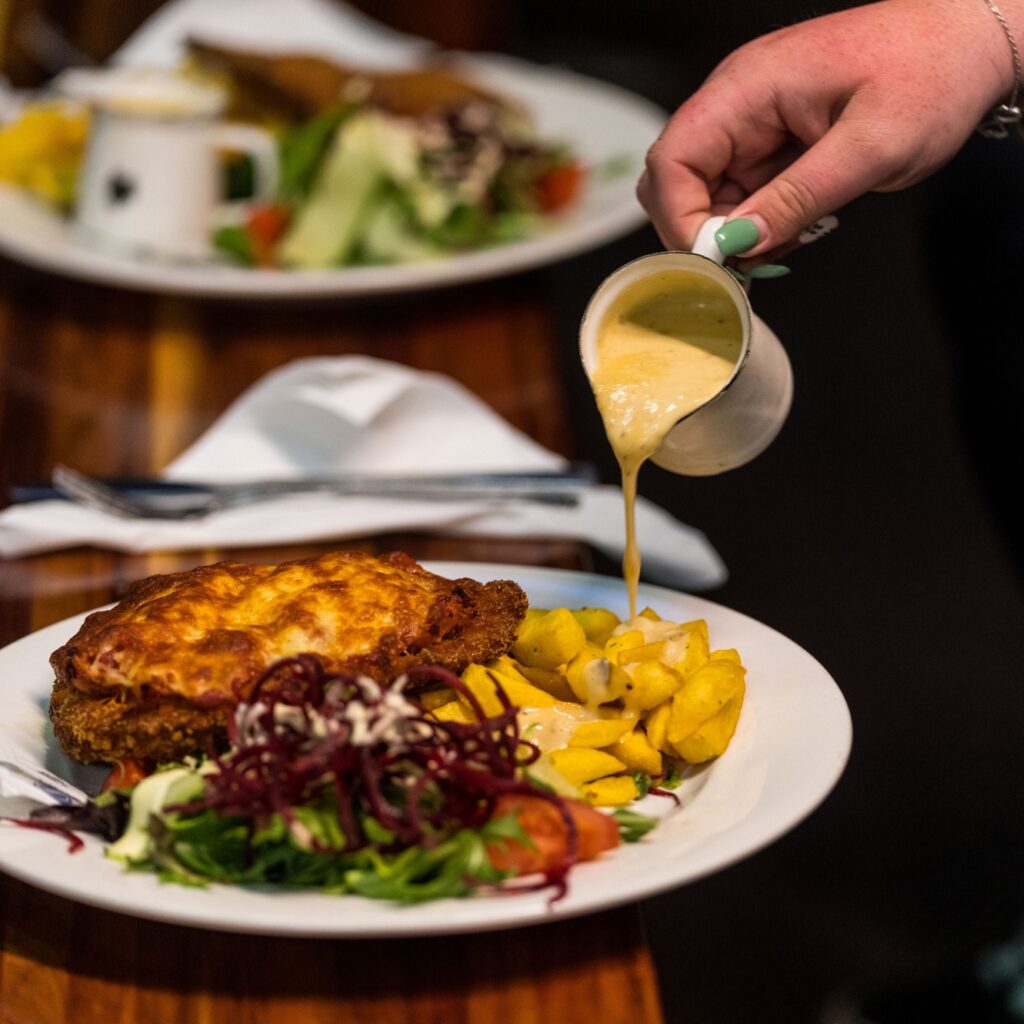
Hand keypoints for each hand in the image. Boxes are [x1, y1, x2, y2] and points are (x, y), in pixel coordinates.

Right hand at [638, 0, 1020, 261]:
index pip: (673, 161)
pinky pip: (740, 192)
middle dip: (705, 232)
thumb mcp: (872, 148)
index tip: (717, 260)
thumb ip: (798, 198)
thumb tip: (740, 243)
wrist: (970, 44)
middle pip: (678, 181)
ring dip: (736, 232)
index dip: (681, 219)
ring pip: (707, 194)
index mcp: (748, 87)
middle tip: (752, 261)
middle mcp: (738, 101)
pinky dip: (758, 222)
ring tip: (788, 242)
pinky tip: (794, 228)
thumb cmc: (934, 73)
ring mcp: (752, 121)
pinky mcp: (769, 140)